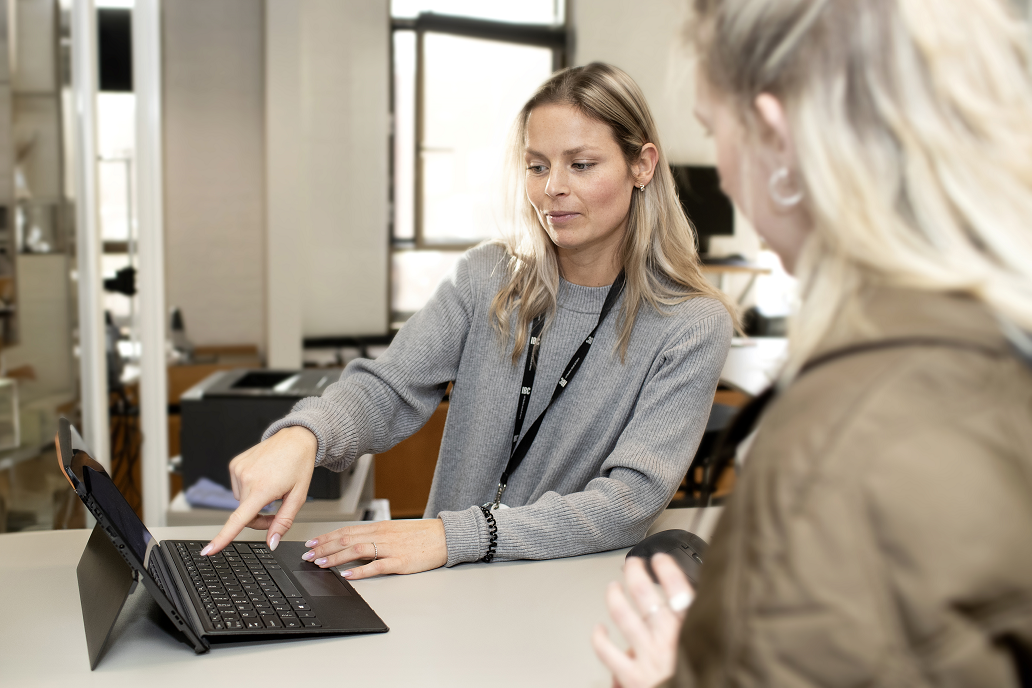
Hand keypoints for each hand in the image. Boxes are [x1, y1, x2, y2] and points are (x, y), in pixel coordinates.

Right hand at [201, 426, 317, 555]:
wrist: (295, 439)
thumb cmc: (299, 465)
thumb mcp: (298, 497)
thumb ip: (284, 522)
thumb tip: (272, 542)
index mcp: (263, 488)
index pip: (239, 519)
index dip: (223, 538)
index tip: (208, 551)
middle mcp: (246, 478)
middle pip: (244, 515)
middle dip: (259, 518)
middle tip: (276, 510)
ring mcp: (238, 469)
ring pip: (241, 501)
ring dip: (253, 501)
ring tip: (271, 486)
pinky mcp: (234, 464)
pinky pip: (238, 487)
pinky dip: (249, 488)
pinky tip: (262, 476)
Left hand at [301, 518, 447, 579]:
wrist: (445, 537)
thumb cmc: (421, 535)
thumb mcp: (395, 531)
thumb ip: (375, 537)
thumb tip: (354, 545)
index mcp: (379, 527)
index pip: (346, 530)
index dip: (326, 536)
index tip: (311, 543)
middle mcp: (382, 535)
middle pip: (346, 539)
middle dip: (324, 547)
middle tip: (308, 555)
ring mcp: (390, 547)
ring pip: (356, 550)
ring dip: (336, 557)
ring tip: (320, 563)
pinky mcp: (400, 560)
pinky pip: (376, 565)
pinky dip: (359, 570)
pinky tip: (347, 574)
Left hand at [592, 554, 694, 687]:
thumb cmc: (704, 679)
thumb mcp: (714, 650)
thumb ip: (704, 630)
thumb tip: (693, 610)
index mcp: (695, 632)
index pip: (680, 589)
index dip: (667, 568)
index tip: (660, 559)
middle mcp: (670, 641)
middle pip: (646, 595)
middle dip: (635, 573)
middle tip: (632, 564)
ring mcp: (649, 658)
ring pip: (623, 615)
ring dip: (615, 597)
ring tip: (612, 588)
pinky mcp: (633, 679)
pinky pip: (608, 652)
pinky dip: (600, 638)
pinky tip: (599, 630)